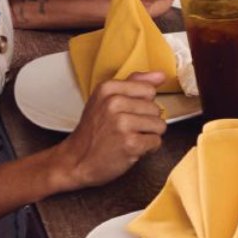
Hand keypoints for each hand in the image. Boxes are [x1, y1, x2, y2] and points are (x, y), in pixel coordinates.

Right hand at [54, 73, 167, 189]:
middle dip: (146, 122)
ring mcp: (122, 124)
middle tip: (126, 130)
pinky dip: (148, 149)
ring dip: (148, 135)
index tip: (128, 112)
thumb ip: (134, 84)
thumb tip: (161, 75)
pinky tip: (131, 149)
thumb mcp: (105, 100)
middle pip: (155, 108)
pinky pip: (156, 142)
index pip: (149, 90)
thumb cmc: (93, 132)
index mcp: (108, 89)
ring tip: (129, 138)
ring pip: (159, 125)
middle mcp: (114, 103)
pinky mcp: (130, 143)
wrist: (76, 161)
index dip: (143, 104)